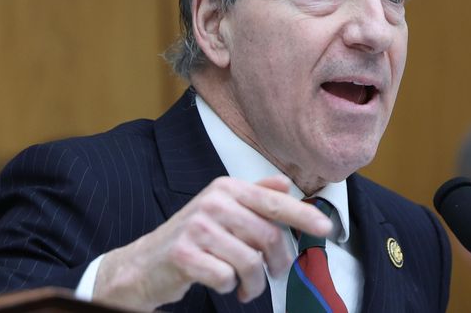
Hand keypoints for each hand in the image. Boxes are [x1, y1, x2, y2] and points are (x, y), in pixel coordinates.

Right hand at [92, 175, 331, 310]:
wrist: (143, 264)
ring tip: (246, 287)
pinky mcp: (183, 254)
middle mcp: (213, 202)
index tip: (326, 229)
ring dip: (253, 282)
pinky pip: (226, 278)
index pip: (274, 202)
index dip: (303, 216)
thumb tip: (284, 183)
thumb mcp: (223, 209)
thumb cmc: (193, 238)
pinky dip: (229, 287)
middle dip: (277, 263)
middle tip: (275, 274)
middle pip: (267, 236)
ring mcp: (196, 228)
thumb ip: (255, 196)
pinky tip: (220, 282)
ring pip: (249, 262)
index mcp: (227, 189)